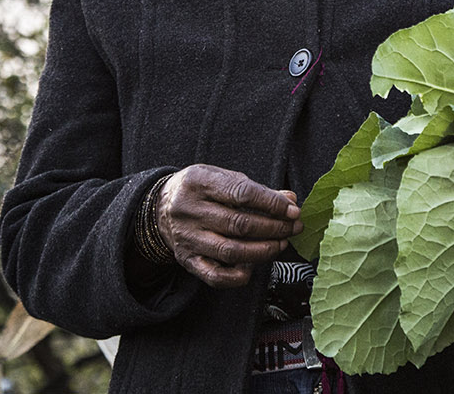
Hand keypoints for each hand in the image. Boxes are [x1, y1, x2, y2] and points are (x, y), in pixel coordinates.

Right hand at [155, 164, 301, 288]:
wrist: (160, 207)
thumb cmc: (199, 190)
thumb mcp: (221, 177)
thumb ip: (255, 189)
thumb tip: (290, 200)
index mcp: (198, 182)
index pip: (241, 193)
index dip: (271, 203)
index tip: (292, 210)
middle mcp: (189, 211)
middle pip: (239, 224)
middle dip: (274, 227)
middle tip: (293, 227)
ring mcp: (187, 238)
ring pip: (230, 251)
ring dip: (263, 250)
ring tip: (281, 244)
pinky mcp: (187, 260)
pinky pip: (215, 276)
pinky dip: (237, 276)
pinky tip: (252, 267)